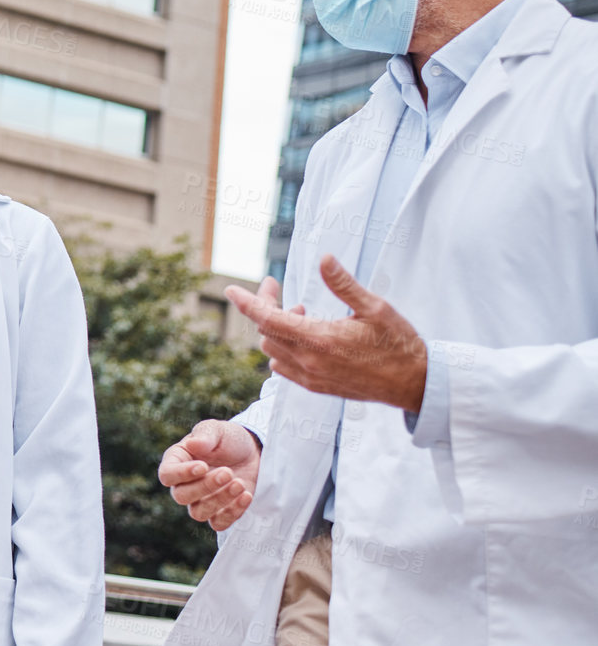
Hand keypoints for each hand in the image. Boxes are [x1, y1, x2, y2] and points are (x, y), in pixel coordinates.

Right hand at [159, 417, 261, 531]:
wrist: (252, 452)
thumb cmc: (228, 439)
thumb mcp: (217, 430)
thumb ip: (205, 435)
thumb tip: (193, 444)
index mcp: (177, 461)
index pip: (167, 475)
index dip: (181, 474)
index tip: (203, 466)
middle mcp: (184, 484)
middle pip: (181, 496)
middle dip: (205, 487)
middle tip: (228, 472)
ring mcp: (201, 501)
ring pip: (198, 513)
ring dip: (220, 500)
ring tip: (239, 483)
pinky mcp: (220, 513)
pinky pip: (218, 523)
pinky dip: (232, 512)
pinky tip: (246, 495)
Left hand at [225, 256, 426, 412]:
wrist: (415, 384)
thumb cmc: (399, 343)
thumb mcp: (376, 307)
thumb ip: (343, 284)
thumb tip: (323, 259)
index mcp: (320, 340)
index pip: (267, 318)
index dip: (246, 302)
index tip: (230, 289)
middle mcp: (309, 361)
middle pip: (265, 331)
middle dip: (265, 306)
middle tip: (276, 288)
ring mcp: (311, 377)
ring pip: (271, 349)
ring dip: (276, 328)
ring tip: (301, 313)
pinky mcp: (317, 387)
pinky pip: (283, 366)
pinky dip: (282, 348)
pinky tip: (305, 336)